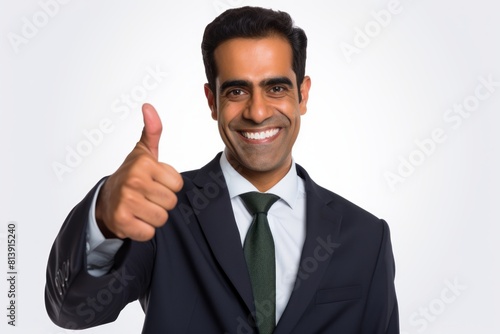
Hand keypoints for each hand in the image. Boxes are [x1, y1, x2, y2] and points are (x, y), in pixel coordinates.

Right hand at [95, 103, 183, 240]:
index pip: (178, 184)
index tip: (154, 182)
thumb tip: (148, 106)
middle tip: (147, 197)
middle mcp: (134, 181)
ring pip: (162, 218)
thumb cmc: (131, 176)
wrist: (105, 201)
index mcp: (144, 163)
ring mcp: (126, 201)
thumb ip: (152, 130)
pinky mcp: (122, 222)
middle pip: (171, 202)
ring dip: (154, 217)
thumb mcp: (143, 152)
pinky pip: (149, 232)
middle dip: (162, 202)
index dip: (169, 186)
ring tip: (141, 208)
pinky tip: (134, 220)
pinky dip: (143, 231)